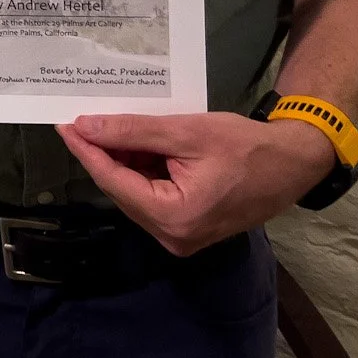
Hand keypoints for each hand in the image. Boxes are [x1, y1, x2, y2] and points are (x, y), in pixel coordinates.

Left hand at [58, 112, 338, 255]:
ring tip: (111, 126)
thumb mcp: (186, 132)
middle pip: (122, 190)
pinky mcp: (188, 228)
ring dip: (123, 162)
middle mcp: (173, 236)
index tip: (64, 125)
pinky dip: (142, 172)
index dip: (86, 151)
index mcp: (174, 218)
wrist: (293, 164)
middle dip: (103, 154)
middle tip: (85, 120)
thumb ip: (133, 132)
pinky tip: (137, 144)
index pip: (113, 181)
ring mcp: (181, 237)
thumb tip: (86, 127)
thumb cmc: (246, 147)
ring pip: (135, 194)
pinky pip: (152, 198)